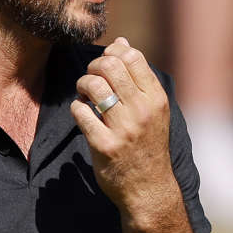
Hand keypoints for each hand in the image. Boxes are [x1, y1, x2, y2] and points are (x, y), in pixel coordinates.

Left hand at [70, 38, 178, 219]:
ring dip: (82, 85)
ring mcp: (123, 129)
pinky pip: (80, 112)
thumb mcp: (153, 110)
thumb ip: (138, 77)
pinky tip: (82, 114)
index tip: (106, 65)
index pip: (132, 57)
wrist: (148, 189)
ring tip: (84, 95)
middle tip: (91, 78)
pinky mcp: (103, 145)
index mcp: (156, 98)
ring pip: (93, 85)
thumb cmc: (148, 145)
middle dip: (93, 67)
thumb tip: (121, 42)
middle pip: (110, 66)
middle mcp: (142, 111)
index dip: (112, 54)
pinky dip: (76, 107)